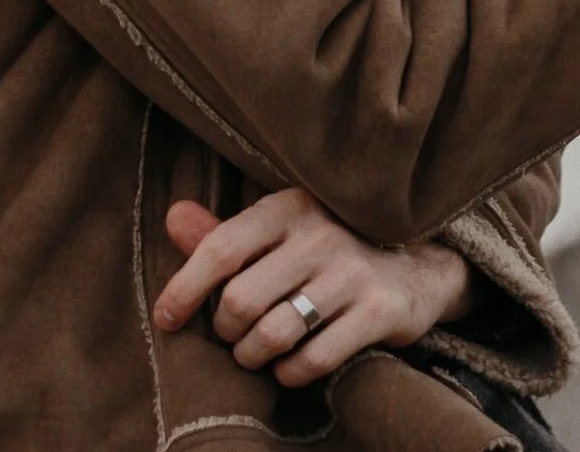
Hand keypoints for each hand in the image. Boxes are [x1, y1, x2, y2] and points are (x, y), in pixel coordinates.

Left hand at [153, 187, 473, 387]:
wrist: (414, 267)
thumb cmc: (326, 252)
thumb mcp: (278, 232)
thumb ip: (225, 234)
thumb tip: (172, 217)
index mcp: (288, 207)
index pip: (221, 247)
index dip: (185, 288)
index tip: (166, 318)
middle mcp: (319, 234)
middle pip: (240, 301)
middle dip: (227, 332)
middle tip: (234, 336)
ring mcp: (351, 272)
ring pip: (272, 335)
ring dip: (254, 357)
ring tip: (257, 352)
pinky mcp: (376, 311)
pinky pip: (312, 360)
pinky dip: (290, 373)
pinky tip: (290, 365)